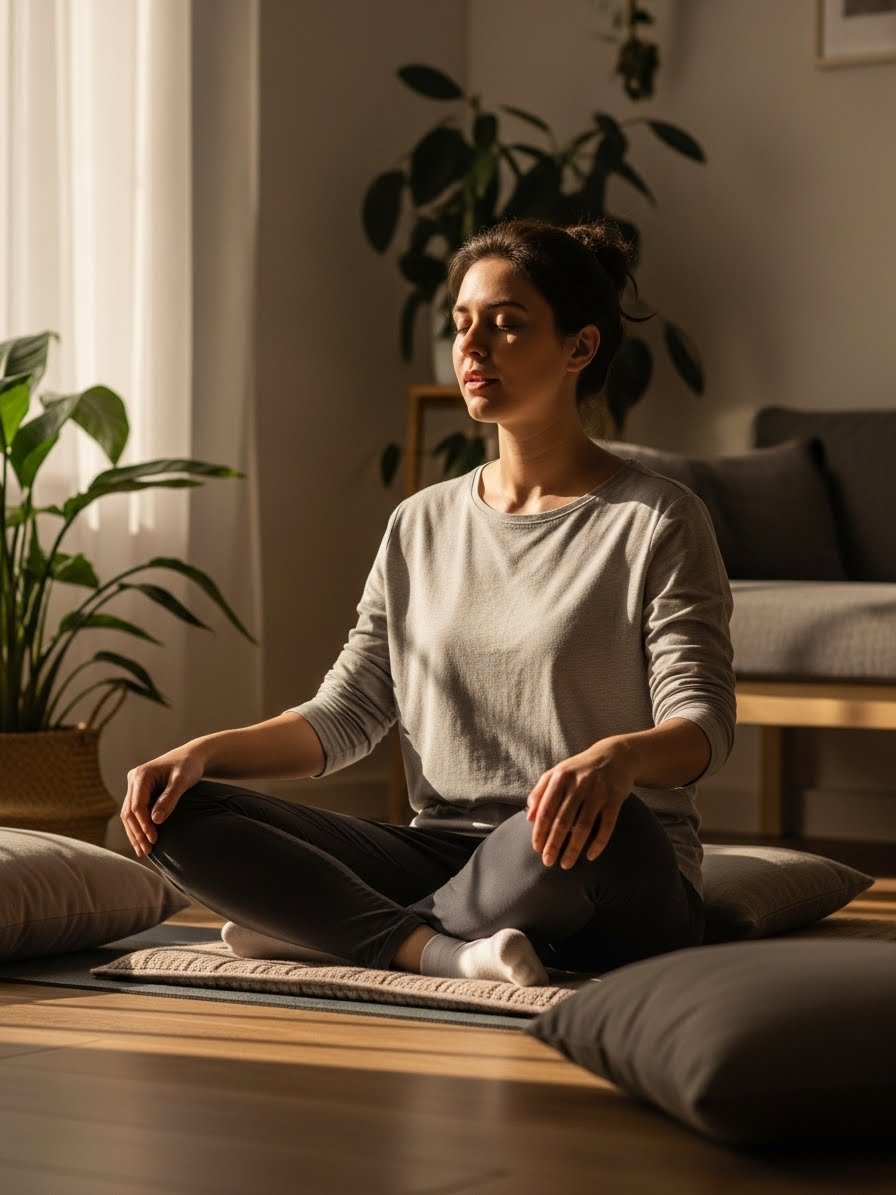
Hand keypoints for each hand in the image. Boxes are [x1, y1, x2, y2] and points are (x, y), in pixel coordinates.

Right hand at [120, 745, 205, 857]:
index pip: (138, 805)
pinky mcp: (139, 792)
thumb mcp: (182, 781)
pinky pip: (135, 812)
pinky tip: (143, 841)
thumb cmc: (189, 766)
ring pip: (129, 814)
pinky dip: (138, 827)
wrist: (192, 756)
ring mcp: (134, 786)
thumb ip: (170, 798)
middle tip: (146, 851)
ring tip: (143, 852)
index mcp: (142, 775)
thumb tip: (156, 820)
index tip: (154, 839)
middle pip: (129, 812)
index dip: (144, 824)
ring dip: (135, 833)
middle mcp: (134, 779)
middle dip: (137, 833)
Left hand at [526, 738, 636, 868]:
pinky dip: (599, 842)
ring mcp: (598, 791)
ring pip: (583, 826)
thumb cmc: (580, 769)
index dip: (540, 831)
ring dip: (574, 848)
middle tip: (548, 862)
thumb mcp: (557, 773)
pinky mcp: (615, 798)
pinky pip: (606, 825)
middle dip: (554, 844)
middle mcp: (579, 784)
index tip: (536, 848)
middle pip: (563, 820)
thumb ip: (540, 793)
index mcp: (561, 777)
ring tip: (566, 864)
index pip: (547, 809)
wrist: (615, 756)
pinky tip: (591, 856)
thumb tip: (529, 819)